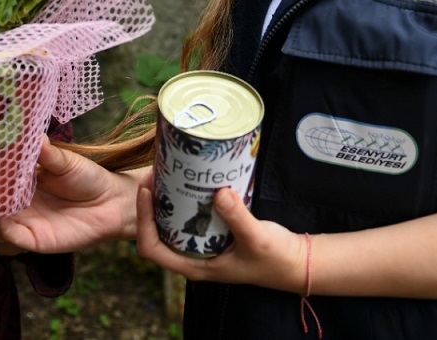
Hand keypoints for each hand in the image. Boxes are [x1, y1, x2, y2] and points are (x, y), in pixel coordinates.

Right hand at [0, 138, 141, 252]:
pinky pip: (9, 240)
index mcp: (20, 179)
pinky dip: (3, 232)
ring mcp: (22, 222)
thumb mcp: (66, 162)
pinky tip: (2, 221)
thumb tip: (33, 134)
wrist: (111, 203)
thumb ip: (47, 153)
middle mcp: (16, 202)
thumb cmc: (88, 177)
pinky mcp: (32, 240)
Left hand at [135, 180, 306, 292]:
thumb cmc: (274, 258)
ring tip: (167, 170)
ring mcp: (201, 244)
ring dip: (165, 199)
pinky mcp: (212, 232)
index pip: (152, 249)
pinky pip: (189, 214)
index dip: (143, 221)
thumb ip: (238, 218)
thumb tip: (219, 193)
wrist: (294, 261)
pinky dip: (184, 198)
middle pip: (156, 231)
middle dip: (151, 203)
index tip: (146, 192)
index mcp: (194, 266)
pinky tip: (189, 178)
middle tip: (155, 172)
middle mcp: (192, 256)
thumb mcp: (257, 238)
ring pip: (171, 222)